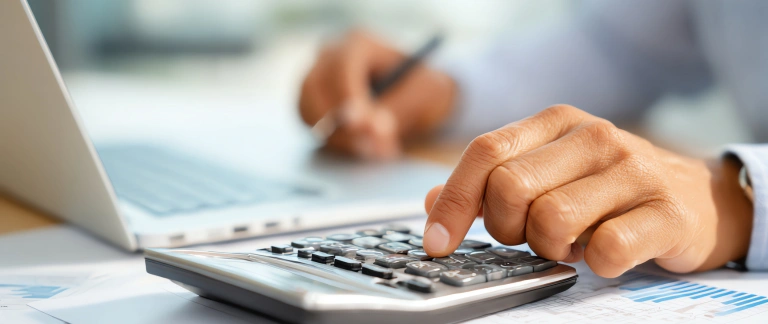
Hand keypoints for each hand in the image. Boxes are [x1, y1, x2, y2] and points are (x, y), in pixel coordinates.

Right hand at [299, 31, 456, 158]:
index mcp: (360, 43)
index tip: (363, 126)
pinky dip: (336, 142)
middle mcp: (330, 56)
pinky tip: (366, 148)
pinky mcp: (312, 104)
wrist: (418, 98)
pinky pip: (311, 126)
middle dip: (341, 123)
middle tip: (372, 148)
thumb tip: (370, 128)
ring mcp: (316, 78)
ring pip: (309, 111)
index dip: (349, 97)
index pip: (342, 67)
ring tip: (377, 151)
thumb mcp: (424, 95)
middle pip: (314, 88)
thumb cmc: (424, 89)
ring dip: (340, 138)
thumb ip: (396, 108)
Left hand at [422, 105, 752, 276]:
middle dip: (506, 227)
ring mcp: (633, 170)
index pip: (485, 153)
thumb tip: (430, 202)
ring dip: (550, 247)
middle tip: (528, 234)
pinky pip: (605, 250)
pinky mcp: (667, 211)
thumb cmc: (606, 187)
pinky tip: (602, 253)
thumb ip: (489, 183)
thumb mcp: (547, 171)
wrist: (696, 197)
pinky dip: (594, 263)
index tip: (437, 242)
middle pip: (510, 188)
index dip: (453, 201)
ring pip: (551, 220)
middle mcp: (593, 136)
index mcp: (555, 123)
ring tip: (570, 242)